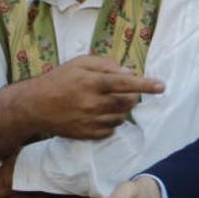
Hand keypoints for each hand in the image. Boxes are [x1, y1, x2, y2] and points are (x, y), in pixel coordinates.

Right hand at [29, 55, 164, 139]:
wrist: (36, 105)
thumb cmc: (59, 79)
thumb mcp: (80, 63)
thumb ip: (105, 64)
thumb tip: (129, 71)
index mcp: (92, 82)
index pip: (125, 82)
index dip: (145, 84)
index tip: (162, 86)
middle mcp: (93, 102)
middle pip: (127, 102)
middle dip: (132, 96)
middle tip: (125, 91)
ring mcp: (90, 120)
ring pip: (121, 116)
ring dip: (122, 108)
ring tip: (108, 101)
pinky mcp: (88, 134)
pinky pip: (111, 129)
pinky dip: (112, 121)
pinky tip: (100, 113)